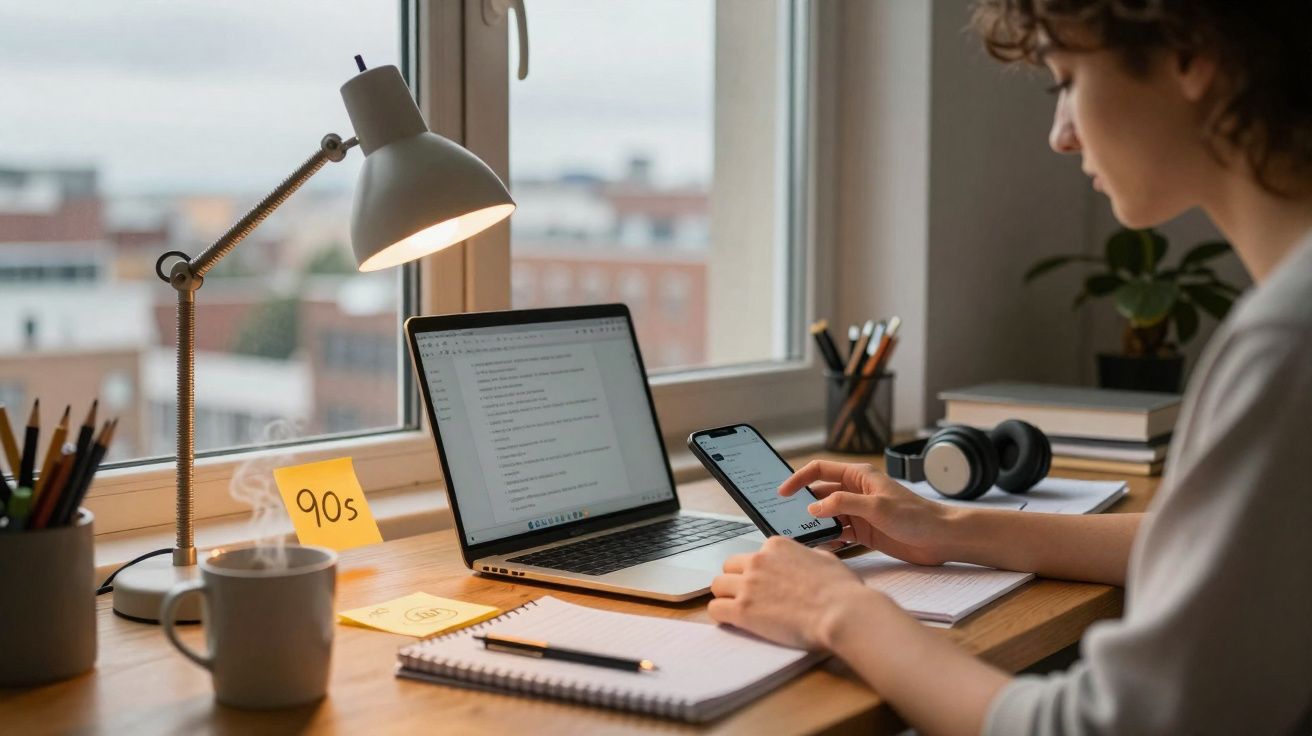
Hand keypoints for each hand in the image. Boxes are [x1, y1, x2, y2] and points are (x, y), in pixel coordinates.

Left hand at [708, 536, 887, 649]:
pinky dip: (721, 616)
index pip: (753, 555)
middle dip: (736, 581)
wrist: (841, 612)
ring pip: (717, 586)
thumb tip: (811, 558)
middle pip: (729, 567)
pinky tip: (733, 622)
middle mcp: (758, 560)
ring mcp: (748, 584)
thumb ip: (810, 556)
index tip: (766, 585)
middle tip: (749, 598)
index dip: (758, 572)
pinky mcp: (743, 610)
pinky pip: (715, 609)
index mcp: (776, 546)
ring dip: (726, 597)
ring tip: (739, 611)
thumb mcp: (827, 560)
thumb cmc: (841, 590)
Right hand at [780, 460, 957, 565]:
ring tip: (804, 537)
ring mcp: (860, 513)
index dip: (799, 479)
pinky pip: (839, 533)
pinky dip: (830, 539)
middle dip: (804, 507)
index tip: (782, 493)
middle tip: (788, 521)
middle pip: (821, 495)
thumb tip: (814, 507)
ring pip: (828, 516)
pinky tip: (825, 547)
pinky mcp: (865, 532)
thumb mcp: (877, 506)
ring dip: (817, 525)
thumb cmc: (917, 516)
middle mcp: (856, 493)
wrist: (941, 538)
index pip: (820, 470)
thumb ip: (843, 504)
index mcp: (859, 477)